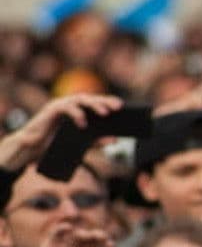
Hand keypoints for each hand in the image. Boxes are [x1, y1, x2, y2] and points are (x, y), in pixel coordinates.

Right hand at [0, 94, 122, 170]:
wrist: (33, 148)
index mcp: (76, 110)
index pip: (94, 103)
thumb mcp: (80, 144)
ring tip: (105, 114)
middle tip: (118, 107)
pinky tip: (83, 123)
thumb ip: (96, 141)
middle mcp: (69, 105)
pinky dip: (76, 114)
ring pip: (79, 100)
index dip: (108, 102)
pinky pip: (65, 108)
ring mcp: (59, 106)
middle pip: (89, 99)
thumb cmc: (55, 144)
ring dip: (93, 105)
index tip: (122, 106)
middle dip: (104, 102)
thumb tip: (114, 140)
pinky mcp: (50, 111)